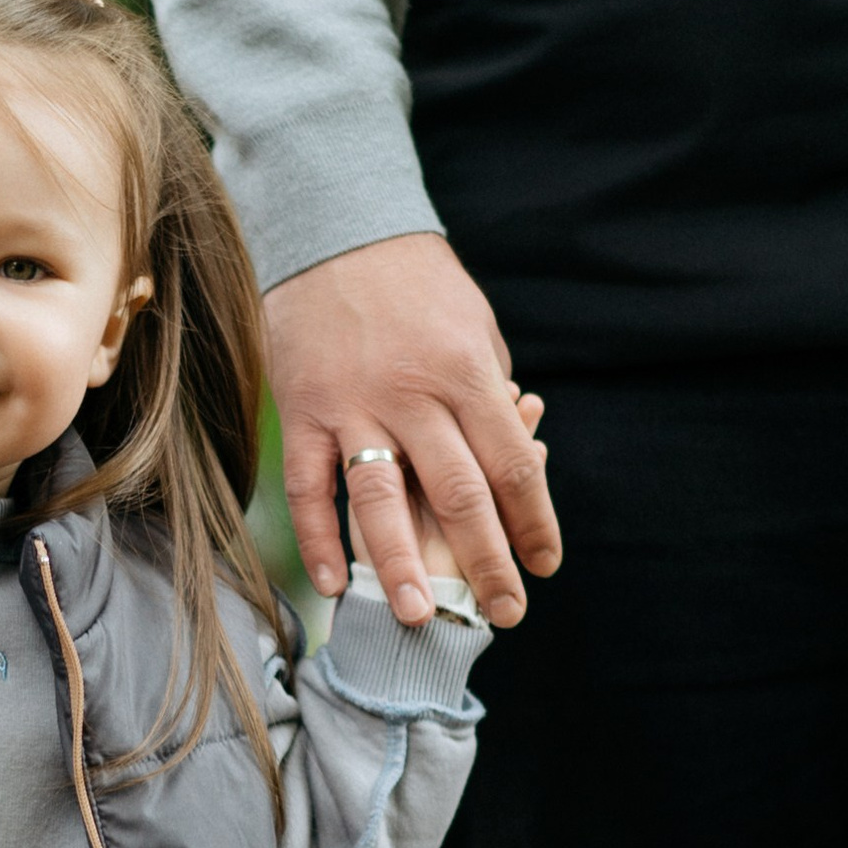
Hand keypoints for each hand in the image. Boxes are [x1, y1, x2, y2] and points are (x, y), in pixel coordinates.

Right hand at [264, 234, 560, 629]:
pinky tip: (336, 584)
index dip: (533, 520)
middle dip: (486, 559)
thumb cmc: (418, 284)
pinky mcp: (301, 411)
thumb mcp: (475, 325)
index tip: (546, 563)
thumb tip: (512, 455)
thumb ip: (491, 392)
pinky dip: (320, 538)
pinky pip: (309, 486)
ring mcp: (352, 405)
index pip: (511, 463)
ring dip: (399, 564)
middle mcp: (413, 394)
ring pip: (379, 499)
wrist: (336, 230)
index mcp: (466, 372)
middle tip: (505, 613)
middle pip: (457, 493)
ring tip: (417, 617)